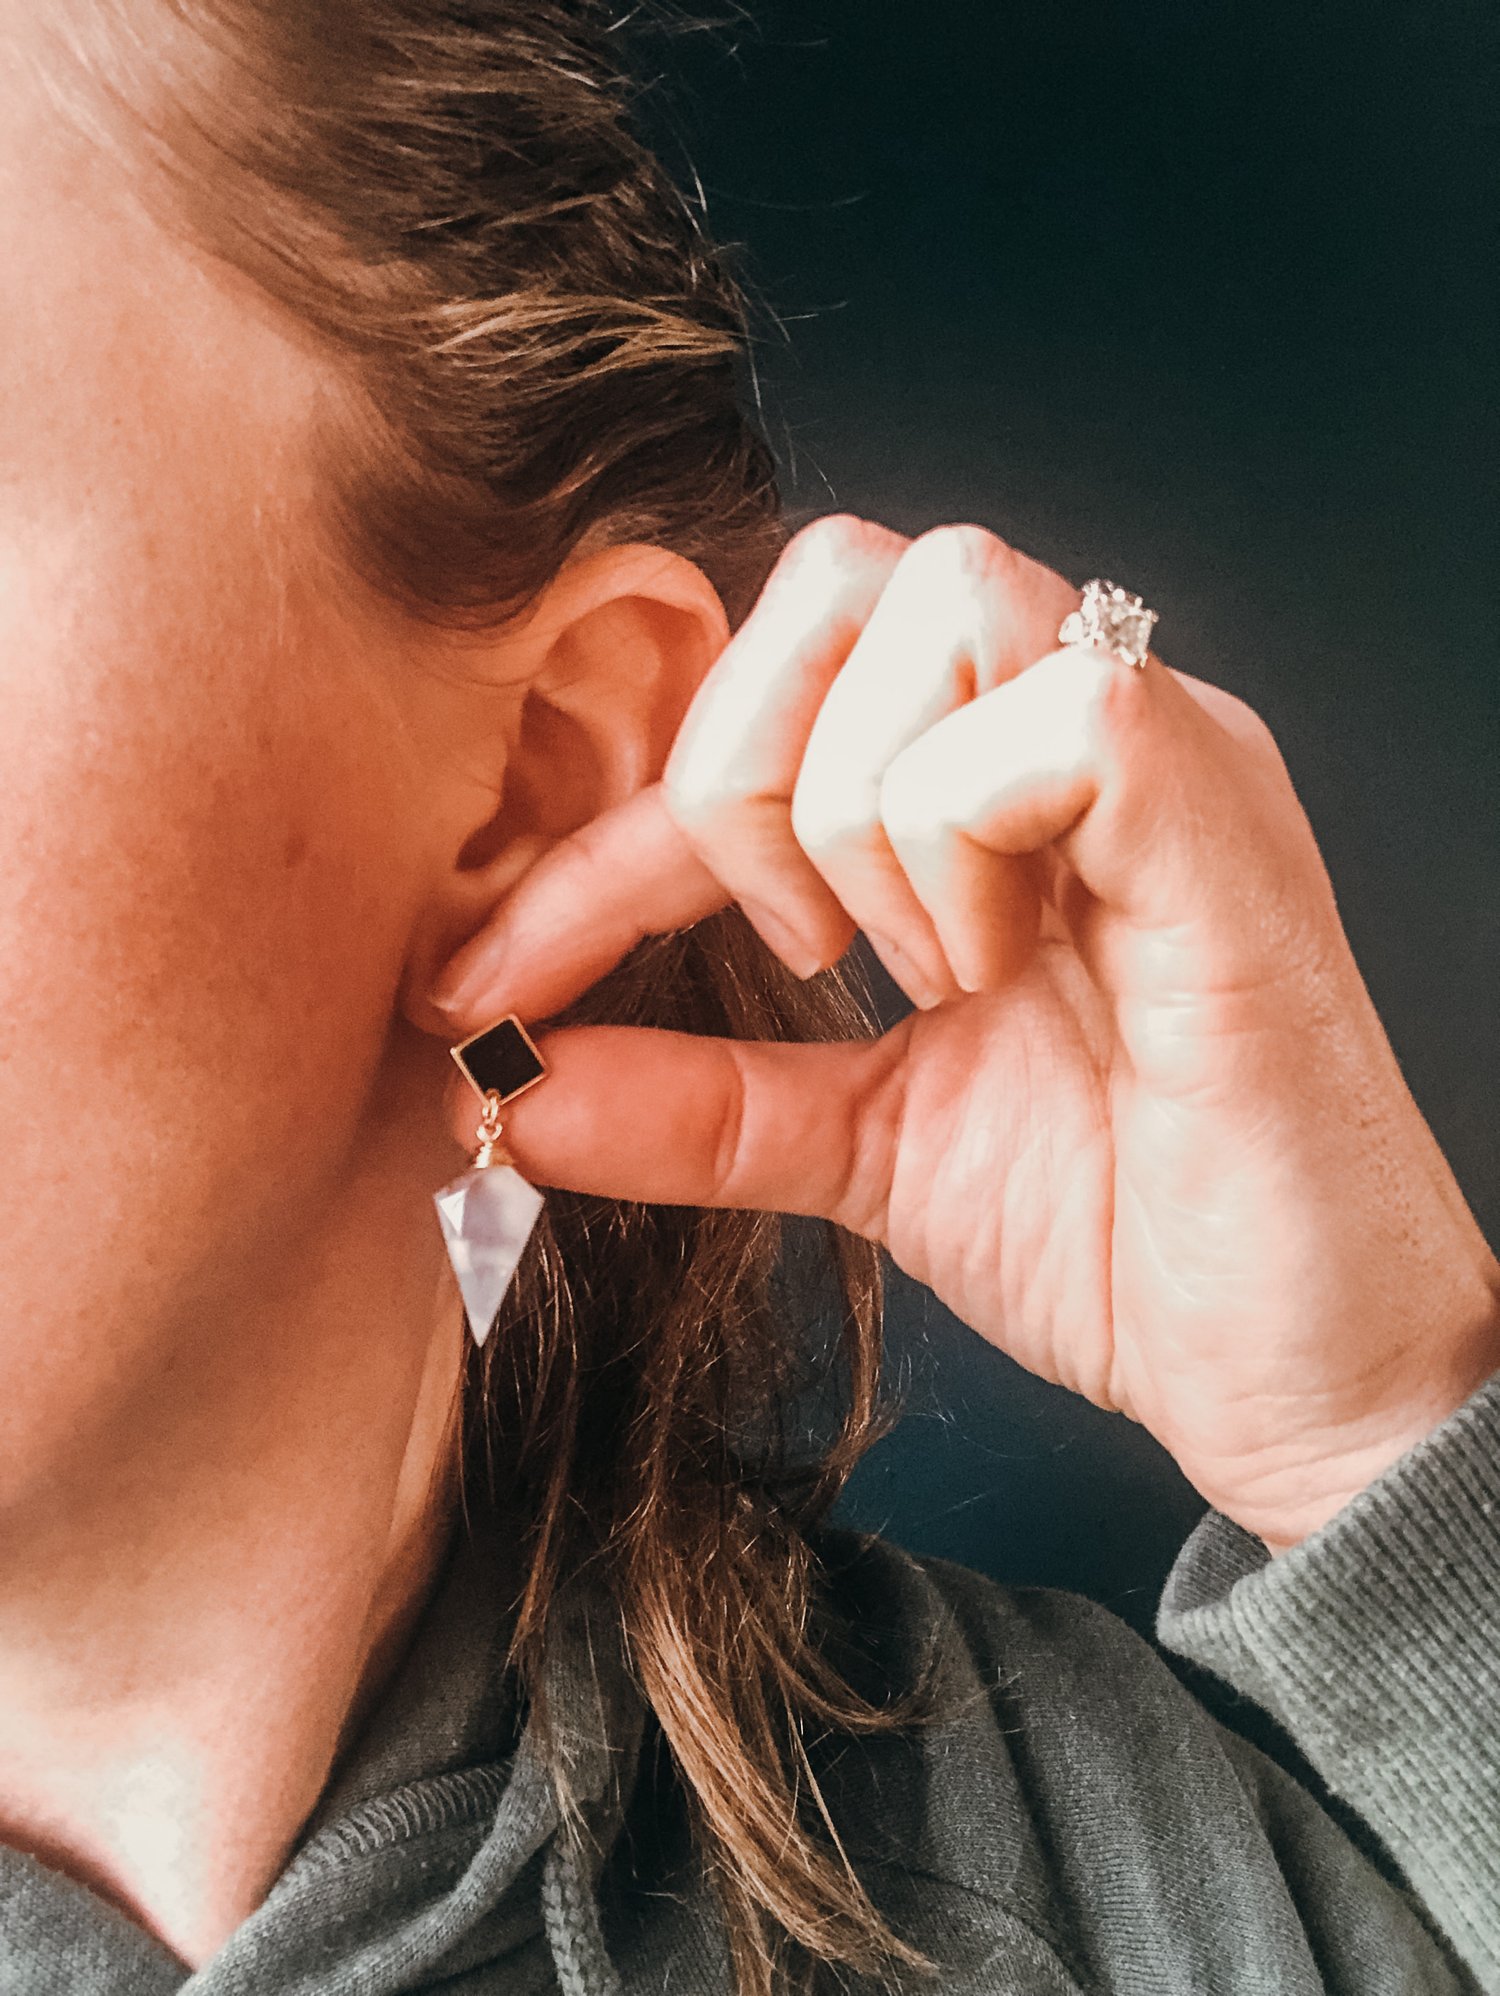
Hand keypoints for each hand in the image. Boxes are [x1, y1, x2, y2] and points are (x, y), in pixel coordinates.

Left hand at [429, 516, 1499, 1551]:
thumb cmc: (1123, 1237)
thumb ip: (700, 1101)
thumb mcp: (865, 1146)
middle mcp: (1082, 731)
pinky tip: (991, 971)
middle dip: (733, 762)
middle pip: (843, 564)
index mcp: (1001, 784)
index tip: (491, 979)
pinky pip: (1056, 712)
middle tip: (780, 949)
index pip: (764, 691)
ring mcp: (1168, 757)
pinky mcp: (1225, 823)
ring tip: (915, 973)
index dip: (606, 824)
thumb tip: (515, 1084)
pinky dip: (960, 840)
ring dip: (853, 804)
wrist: (1299, 1371)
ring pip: (939, 592)